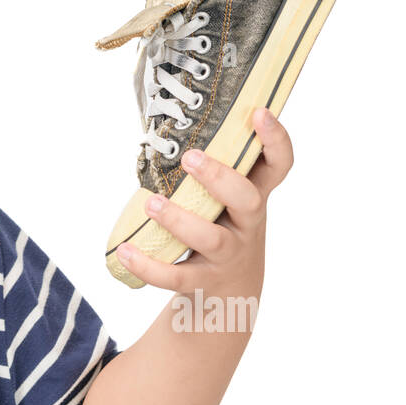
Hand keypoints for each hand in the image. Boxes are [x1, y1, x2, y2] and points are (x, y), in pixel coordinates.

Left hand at [115, 106, 293, 294]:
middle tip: (190, 158)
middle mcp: (248, 224)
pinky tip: (126, 252)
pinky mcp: (203, 281)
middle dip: (219, 178)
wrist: (232, 292)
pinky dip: (149, 266)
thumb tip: (166, 124)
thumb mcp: (227, 199)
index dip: (276, 139)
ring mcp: (228, 255)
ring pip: (211, 238)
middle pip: (247, 200)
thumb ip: (212, 168)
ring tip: (152, 203)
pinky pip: (177, 276)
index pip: (279, 165)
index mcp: (255, 195)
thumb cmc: (222, 227)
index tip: (260, 111)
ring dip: (180, 219)